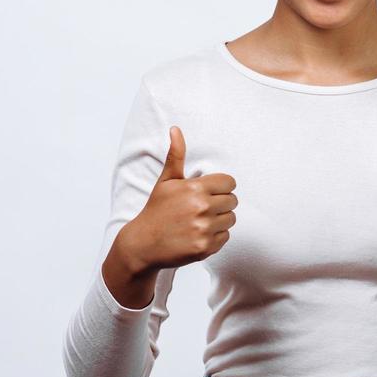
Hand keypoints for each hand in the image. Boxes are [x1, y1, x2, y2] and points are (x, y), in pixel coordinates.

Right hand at [123, 126, 237, 271]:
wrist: (143, 244)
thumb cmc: (157, 210)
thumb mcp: (166, 181)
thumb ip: (176, 155)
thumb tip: (175, 129)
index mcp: (194, 188)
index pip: (230, 183)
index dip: (221, 187)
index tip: (208, 192)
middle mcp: (201, 208)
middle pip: (233, 201)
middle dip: (221, 203)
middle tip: (202, 208)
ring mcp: (204, 229)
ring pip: (231, 219)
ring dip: (219, 220)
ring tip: (200, 221)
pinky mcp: (205, 248)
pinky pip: (225, 237)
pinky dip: (215, 236)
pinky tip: (198, 234)